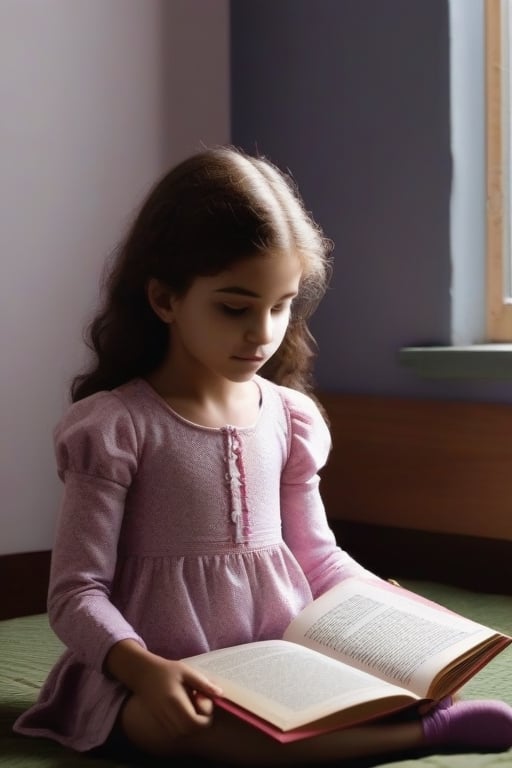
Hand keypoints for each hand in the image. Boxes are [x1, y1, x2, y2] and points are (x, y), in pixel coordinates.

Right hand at [106, 640, 222, 738]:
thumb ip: (202, 683)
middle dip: (199, 722)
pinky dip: (183, 725)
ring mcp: (161, 718)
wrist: (143, 673)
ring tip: (192, 705)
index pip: (193, 723)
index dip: (204, 718)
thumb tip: (220, 694)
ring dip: (191, 724)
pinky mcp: (159, 720)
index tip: (204, 701)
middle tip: (200, 704)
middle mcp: (167, 712)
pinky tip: (184, 709)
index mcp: (175, 700)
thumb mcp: (186, 671)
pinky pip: (174, 730)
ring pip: (181, 733)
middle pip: (188, 731)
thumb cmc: (166, 670)